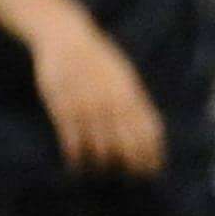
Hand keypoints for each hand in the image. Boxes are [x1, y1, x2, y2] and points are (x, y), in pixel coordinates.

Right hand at [30, 12, 167, 178]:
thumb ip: (136, 103)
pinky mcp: (63, 107)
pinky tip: (76, 163)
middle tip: (128, 178)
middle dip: (130, 165)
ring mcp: (87, 106)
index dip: (151, 155)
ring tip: (101, 172)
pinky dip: (75, 155)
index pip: (147, 134)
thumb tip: (149, 132)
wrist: (67, 38)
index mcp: (131, 96)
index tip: (151, 171)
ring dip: (102, 163)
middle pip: (126, 144)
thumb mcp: (125, 77)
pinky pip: (72, 139)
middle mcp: (113, 104)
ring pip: (99, 146)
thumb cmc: (99, 58)